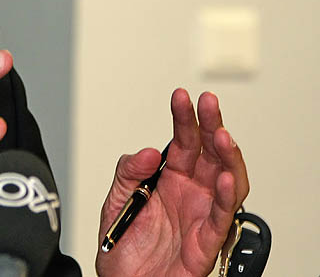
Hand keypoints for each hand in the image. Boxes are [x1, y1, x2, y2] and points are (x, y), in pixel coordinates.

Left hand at [96, 89, 248, 276]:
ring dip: (227, 156)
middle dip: (211, 125)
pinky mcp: (207, 240)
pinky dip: (225, 196)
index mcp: (170, 179)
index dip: (184, 118)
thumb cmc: (123, 248)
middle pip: (210, 153)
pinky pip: (222, 216)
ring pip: (226, 179)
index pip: (183, 141)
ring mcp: (201, 214)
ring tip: (222, 134)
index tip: (182, 96)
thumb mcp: (116, 201)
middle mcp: (191, 192)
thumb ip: (128, 173)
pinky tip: (222, 177)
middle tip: (209, 102)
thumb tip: (147, 152)